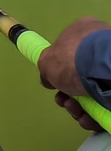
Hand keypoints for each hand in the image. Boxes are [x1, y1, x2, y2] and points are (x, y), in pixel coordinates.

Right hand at [38, 17, 110, 131]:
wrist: (101, 69)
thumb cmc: (71, 59)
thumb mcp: (47, 61)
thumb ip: (46, 69)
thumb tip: (49, 79)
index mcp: (83, 32)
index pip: (69, 50)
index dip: (60, 70)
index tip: (55, 84)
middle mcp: (98, 48)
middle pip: (79, 76)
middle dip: (69, 94)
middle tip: (64, 101)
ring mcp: (109, 68)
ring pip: (91, 93)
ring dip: (78, 107)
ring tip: (75, 110)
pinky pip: (103, 103)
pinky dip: (93, 114)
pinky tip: (87, 117)